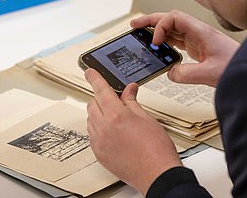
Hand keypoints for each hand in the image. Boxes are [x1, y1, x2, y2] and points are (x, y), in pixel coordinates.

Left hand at [85, 68, 181, 194]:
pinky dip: (99, 129)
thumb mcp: (146, 118)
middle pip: (93, 104)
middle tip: (116, 100)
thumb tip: (128, 90)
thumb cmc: (156, 149)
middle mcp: (104, 129)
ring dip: (100, 114)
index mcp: (116, 116)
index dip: (95, 78)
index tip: (89, 72)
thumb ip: (132, 102)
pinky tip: (114, 133)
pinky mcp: (99, 155)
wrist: (157, 174)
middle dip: (101, 98)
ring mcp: (99, 143)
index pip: (101, 90)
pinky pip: (92, 135)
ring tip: (118, 119)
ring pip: (91, 120)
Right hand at [131, 10, 239, 86]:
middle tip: (134, 25)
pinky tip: (159, 48)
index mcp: (201, 31)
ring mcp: (198, 40)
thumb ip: (187, 74)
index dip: (161, 26)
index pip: (174, 18)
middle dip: (151, 21)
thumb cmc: (237, 66)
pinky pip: (177, 41)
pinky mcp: (198, 49)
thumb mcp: (210, 74)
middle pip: (170, 19)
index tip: (156, 42)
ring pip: (172, 29)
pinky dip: (165, 42)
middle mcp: (198, 32)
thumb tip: (170, 73)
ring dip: (156, 31)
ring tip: (141, 35)